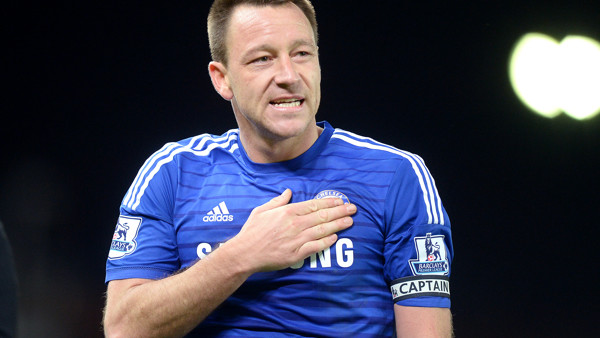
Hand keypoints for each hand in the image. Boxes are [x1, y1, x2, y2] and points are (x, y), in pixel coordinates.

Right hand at [225, 189, 355, 272]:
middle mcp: (295, 224)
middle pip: (322, 216)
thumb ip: (278, 201)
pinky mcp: (296, 254)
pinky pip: (316, 247)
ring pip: (322, 230)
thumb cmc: (252, 231)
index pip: (314, 205)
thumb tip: (288, 192)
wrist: (245, 253)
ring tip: (350, 221)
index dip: (330, 202)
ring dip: (338, 225)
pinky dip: (327, 242)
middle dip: (340, 211)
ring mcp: (297, 240)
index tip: (340, 200)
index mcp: (287, 212)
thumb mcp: (262, 210)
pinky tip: (335, 238)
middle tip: (353, 209)